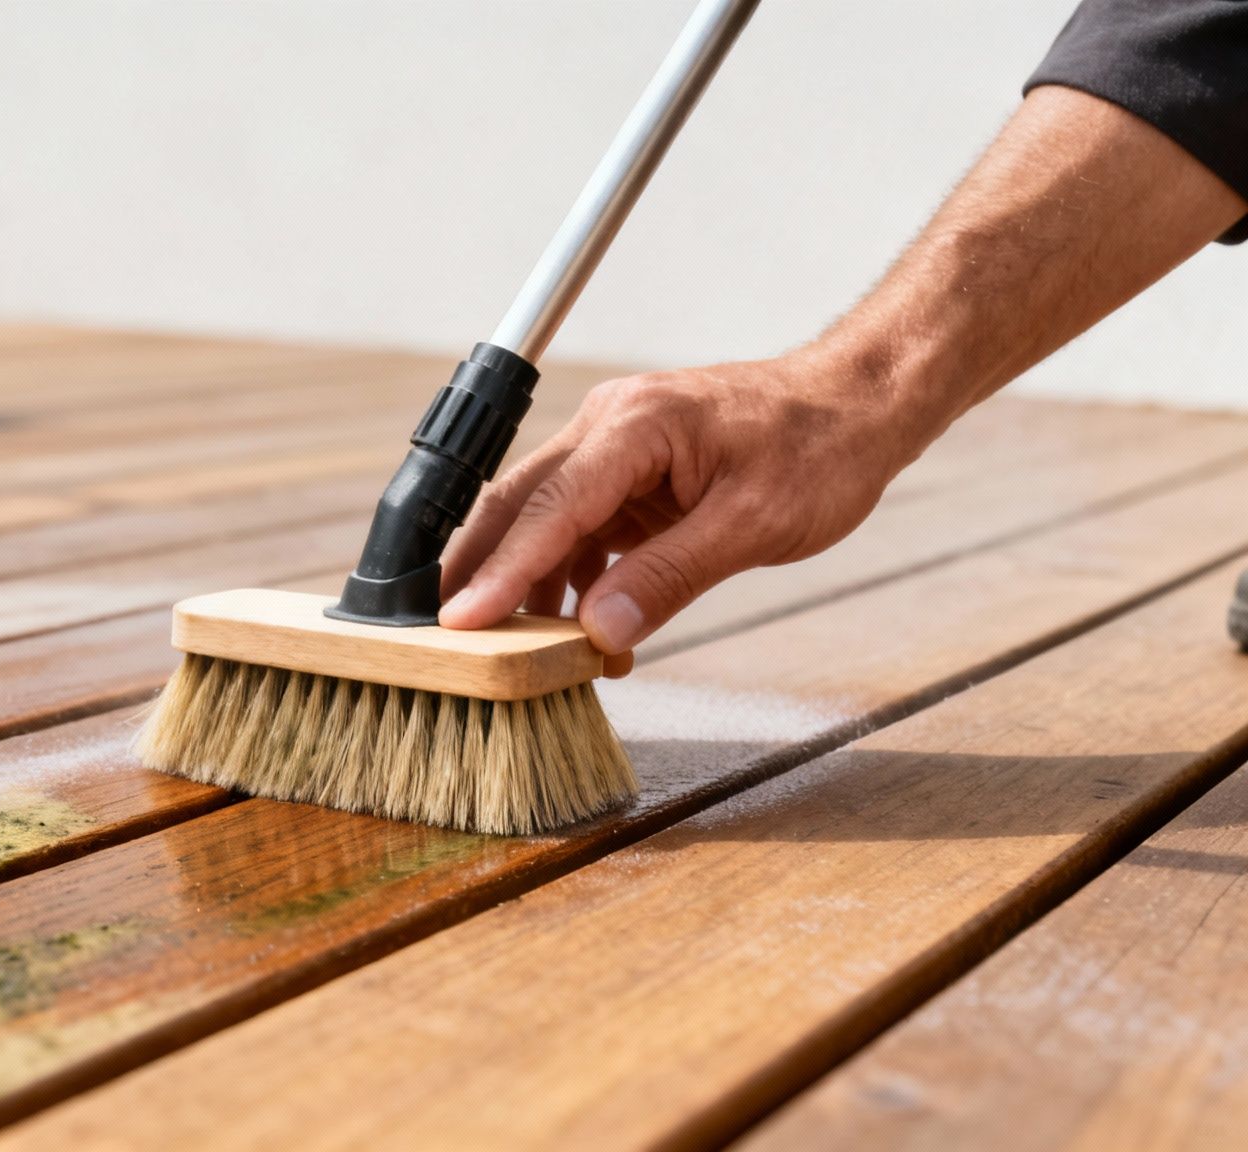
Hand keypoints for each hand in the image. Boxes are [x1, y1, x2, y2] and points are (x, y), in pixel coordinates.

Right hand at [436, 352, 924, 670]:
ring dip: (528, 587)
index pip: (549, 509)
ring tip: (522, 656)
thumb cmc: (820, 449)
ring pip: (542, 523)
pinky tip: (583, 633)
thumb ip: (670, 577)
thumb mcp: (753, 524)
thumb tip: (599, 631)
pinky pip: (578, 531)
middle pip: (518, 506)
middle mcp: (607, 427)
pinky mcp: (627, 475)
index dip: (502, 573)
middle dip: (480, 575)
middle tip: (445, 642)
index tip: (461, 624)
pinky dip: (571, 581)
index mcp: (634, 426)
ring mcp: (613, 449)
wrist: (859, 405)